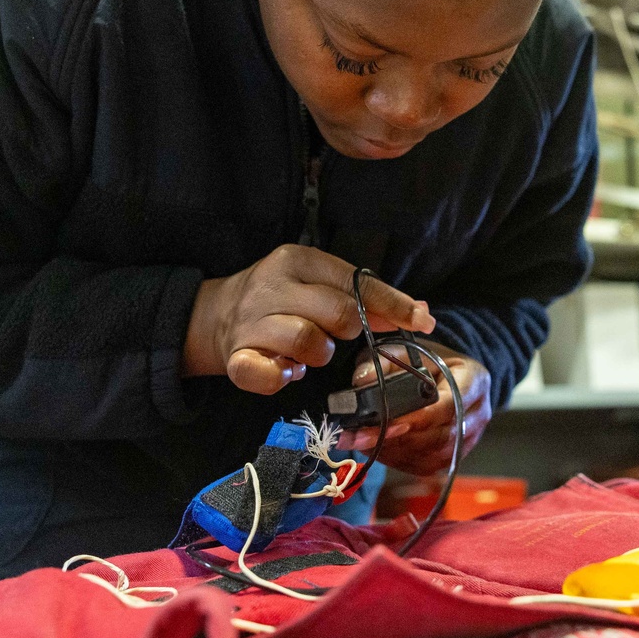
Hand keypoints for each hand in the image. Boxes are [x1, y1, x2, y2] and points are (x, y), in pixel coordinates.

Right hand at [182, 245, 435, 394]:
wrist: (215, 314)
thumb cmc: (281, 298)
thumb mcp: (318, 282)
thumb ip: (363, 294)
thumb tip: (423, 312)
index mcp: (298, 260)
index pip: (356, 283)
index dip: (393, 305)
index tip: (423, 322)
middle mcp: (273, 286)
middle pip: (339, 313)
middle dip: (349, 331)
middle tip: (335, 335)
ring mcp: (251, 321)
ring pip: (308, 343)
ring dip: (318, 355)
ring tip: (306, 352)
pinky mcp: (236, 356)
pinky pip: (269, 375)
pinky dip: (282, 378)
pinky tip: (284, 370)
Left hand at [337, 342, 491, 475]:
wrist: (446, 373)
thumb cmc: (426, 361)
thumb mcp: (404, 350)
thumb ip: (382, 362)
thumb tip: (362, 380)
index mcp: (473, 380)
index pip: (448, 407)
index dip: (417, 419)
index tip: (384, 424)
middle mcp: (478, 412)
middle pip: (441, 436)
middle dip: (398, 439)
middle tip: (360, 437)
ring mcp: (470, 437)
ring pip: (434, 455)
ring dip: (397, 452)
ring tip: (363, 443)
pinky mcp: (456, 455)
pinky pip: (430, 465)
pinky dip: (402, 461)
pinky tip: (378, 450)